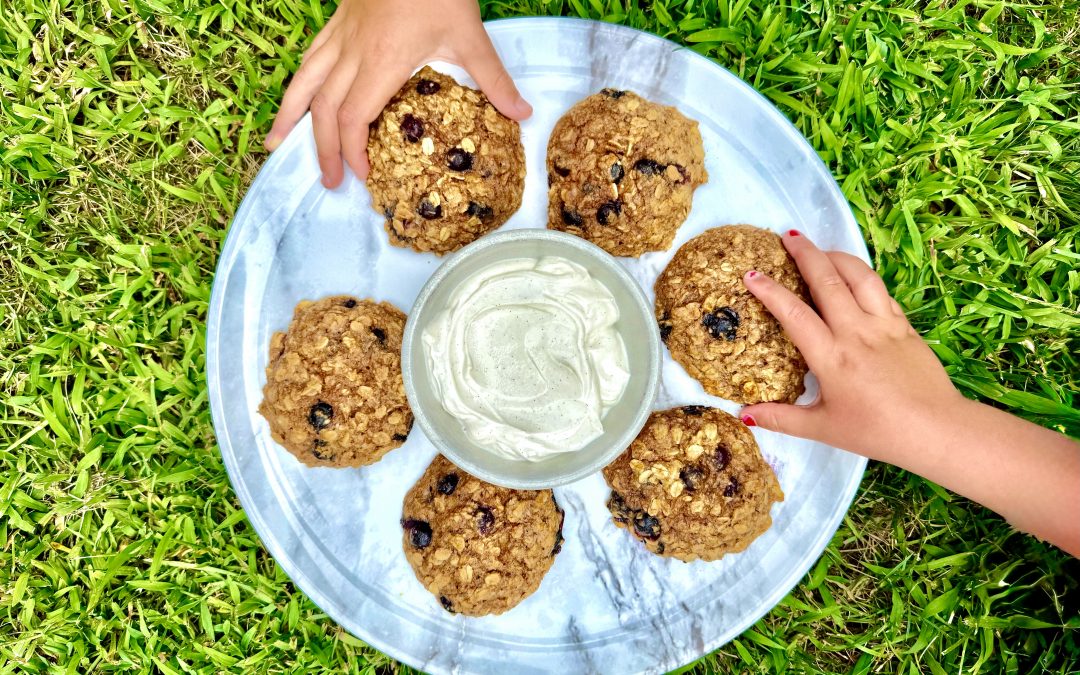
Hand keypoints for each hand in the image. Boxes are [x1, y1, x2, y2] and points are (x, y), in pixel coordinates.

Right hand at [265, 0, 531, 187]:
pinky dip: (298, 80)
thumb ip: (494, 79)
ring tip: (275, 145)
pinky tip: (295, 94)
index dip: (353, 151)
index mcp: (381, 62)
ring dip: (290, 116)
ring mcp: (341, 33)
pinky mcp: (338, 18)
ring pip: (305, 80)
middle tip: (328, 180)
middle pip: (325, 109)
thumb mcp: (470, 34)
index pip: (354, 118)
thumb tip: (522, 114)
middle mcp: (352, 52)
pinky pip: (310, 56)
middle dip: (323, 148)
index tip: (361, 175)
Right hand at [740, 230, 1079, 555]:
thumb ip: (782, 418)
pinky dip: (862, 275)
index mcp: (832, 357)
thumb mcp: (824, 429)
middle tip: (788, 236)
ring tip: (820, 249)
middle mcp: (856, 332)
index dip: (770, 291)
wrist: (936, 429)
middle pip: (828, 281)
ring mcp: (884, 325)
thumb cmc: (877, 431)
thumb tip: (745, 414)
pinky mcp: (904, 326)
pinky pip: (880, 290)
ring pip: (859, 276)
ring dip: (837, 256)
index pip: (794, 314)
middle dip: (806, 254)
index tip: (752, 275)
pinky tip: (853, 274)